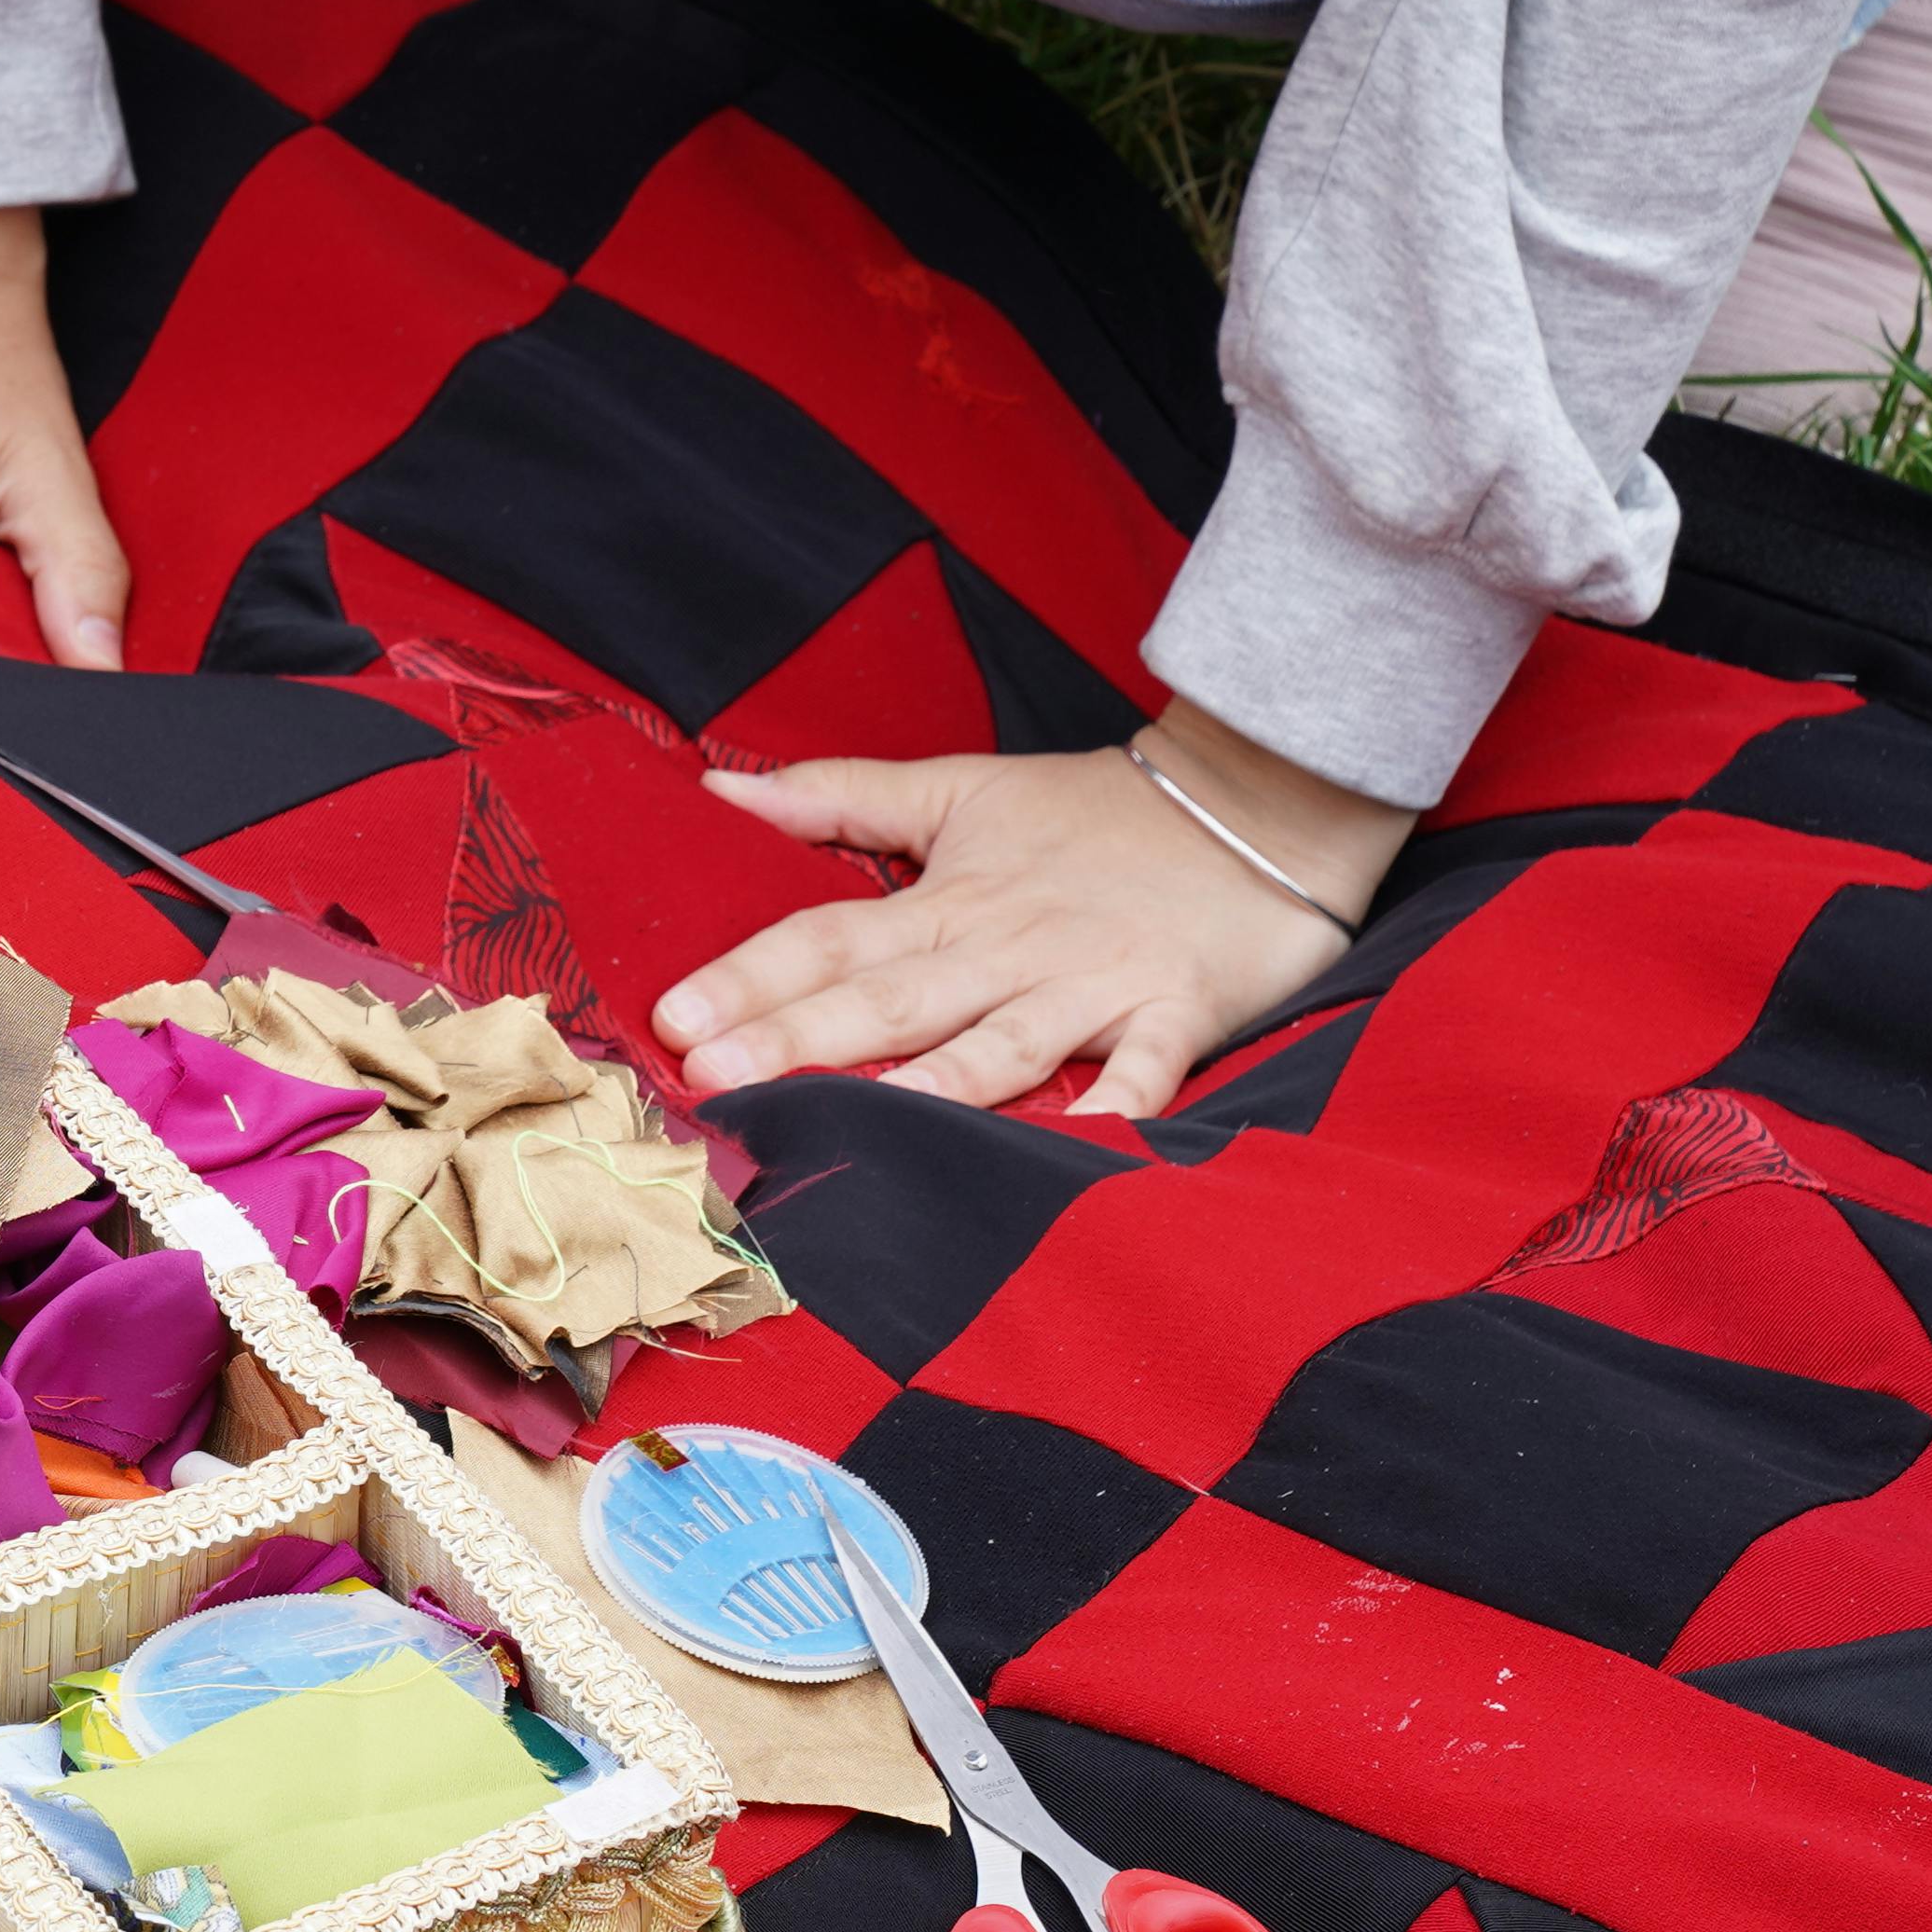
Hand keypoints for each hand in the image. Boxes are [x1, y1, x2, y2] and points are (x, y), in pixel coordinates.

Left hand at [656, 704, 1413, 1116]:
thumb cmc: (1098, 812)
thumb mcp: (962, 789)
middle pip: (889, 997)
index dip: (751, 975)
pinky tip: (1077, 1142)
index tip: (673, 1015)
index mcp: (950, 900)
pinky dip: (1118, 1105)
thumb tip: (720, 792)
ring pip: (997, 1043)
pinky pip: (1144, 1071)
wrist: (1258, 801)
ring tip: (857, 1123)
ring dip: (928, 1085)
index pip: (829, 938)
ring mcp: (1090, 986)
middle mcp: (1008, 948)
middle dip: (800, 1036)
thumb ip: (841, 797)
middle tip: (713, 1076)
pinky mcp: (1174, 1015)